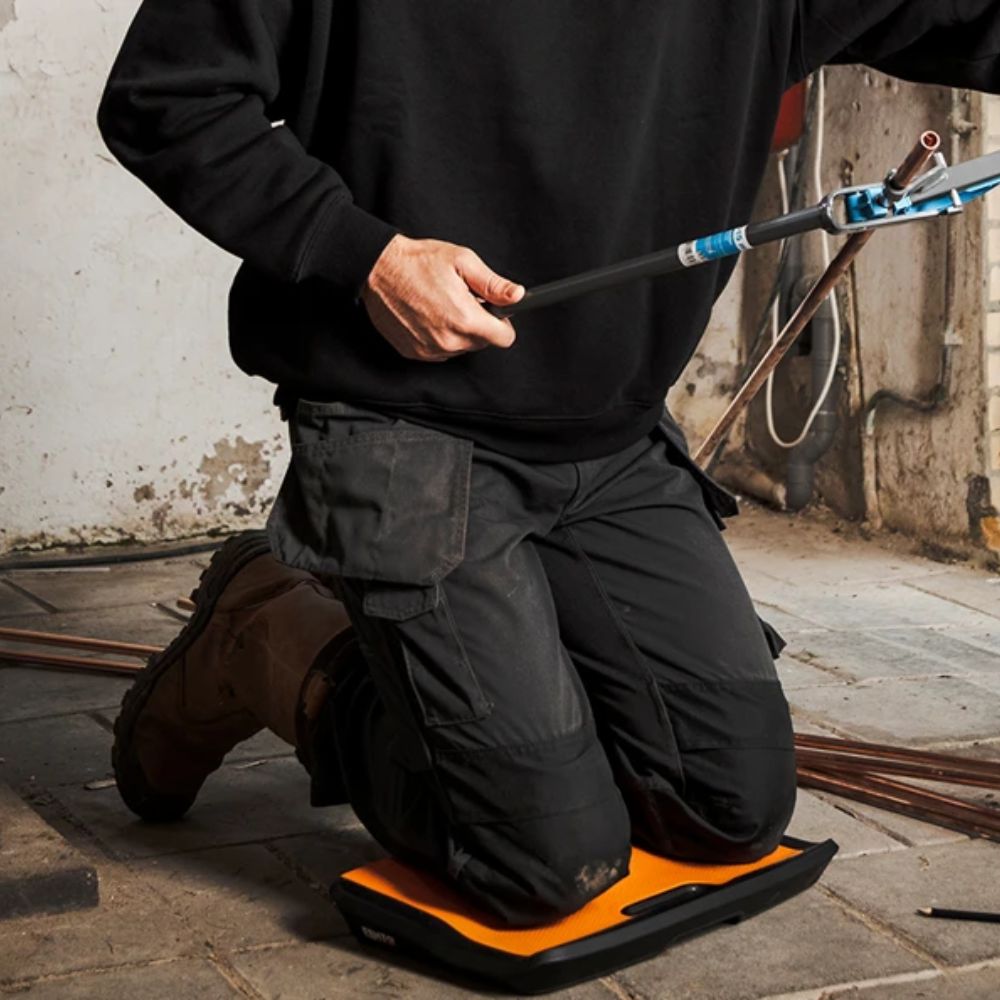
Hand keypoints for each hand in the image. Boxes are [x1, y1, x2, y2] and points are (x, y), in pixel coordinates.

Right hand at [360, 234, 524, 362]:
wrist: (378, 269)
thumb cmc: (417, 262)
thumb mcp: (463, 262)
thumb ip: (493, 284)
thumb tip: (517, 295)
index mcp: (465, 319)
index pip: (503, 339)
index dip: (502, 323)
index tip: (494, 313)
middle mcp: (448, 340)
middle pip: (482, 343)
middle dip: (478, 324)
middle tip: (462, 300)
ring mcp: (430, 350)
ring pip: (460, 348)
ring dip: (458, 331)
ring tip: (442, 305)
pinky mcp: (414, 352)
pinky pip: (439, 351)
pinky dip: (439, 336)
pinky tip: (428, 315)